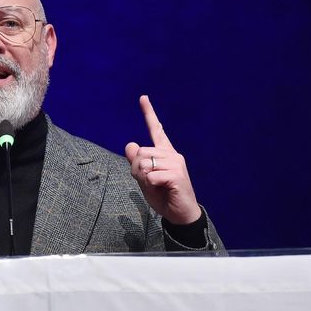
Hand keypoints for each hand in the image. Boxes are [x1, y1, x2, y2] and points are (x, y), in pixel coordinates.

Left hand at [124, 95, 201, 224]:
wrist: (180, 213)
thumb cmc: (163, 195)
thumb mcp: (144, 179)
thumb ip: (136, 163)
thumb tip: (130, 144)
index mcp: (165, 153)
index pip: (156, 130)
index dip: (149, 113)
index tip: (143, 97)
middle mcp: (172, 154)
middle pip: (140, 152)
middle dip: (136, 169)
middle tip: (148, 182)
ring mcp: (176, 163)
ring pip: (143, 164)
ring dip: (143, 178)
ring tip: (156, 186)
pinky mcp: (176, 175)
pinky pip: (150, 176)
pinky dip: (150, 185)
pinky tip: (162, 189)